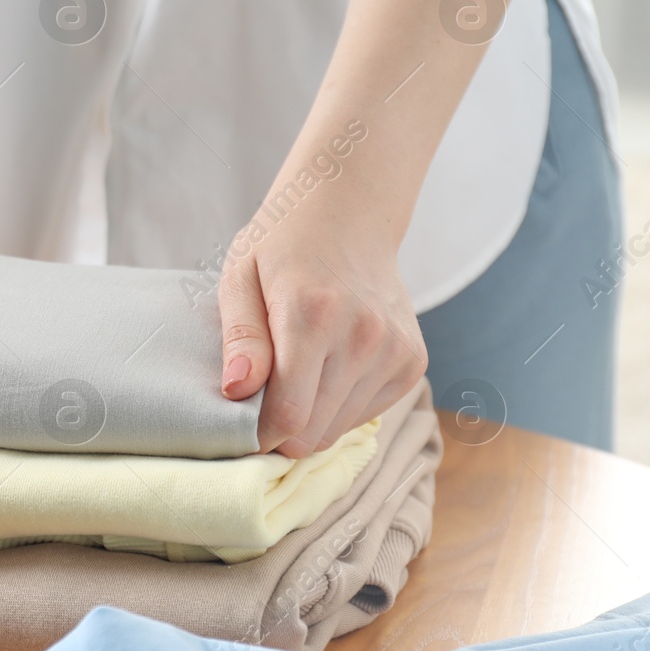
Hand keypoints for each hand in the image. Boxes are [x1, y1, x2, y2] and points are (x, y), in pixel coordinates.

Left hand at [216, 200, 426, 457]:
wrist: (349, 215)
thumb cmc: (282, 246)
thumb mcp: (240, 278)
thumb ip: (240, 337)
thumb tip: (236, 391)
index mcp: (313, 314)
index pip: (289, 414)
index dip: (258, 436)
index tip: (239, 429)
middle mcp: (364, 336)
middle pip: (315, 431)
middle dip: (280, 431)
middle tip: (258, 404)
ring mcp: (395, 351)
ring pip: (339, 429)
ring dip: (310, 419)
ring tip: (293, 378)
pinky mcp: (413, 361)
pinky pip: (365, 414)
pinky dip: (338, 407)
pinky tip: (325, 370)